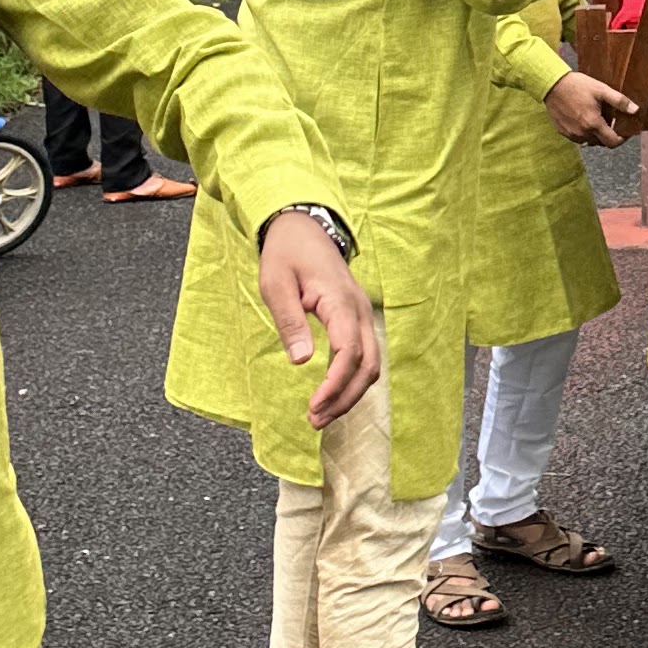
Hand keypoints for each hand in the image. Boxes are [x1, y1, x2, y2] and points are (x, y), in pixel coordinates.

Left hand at [255, 209, 379, 428]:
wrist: (303, 227)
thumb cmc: (286, 254)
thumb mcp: (276, 284)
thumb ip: (290, 322)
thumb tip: (301, 362)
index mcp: (339, 301)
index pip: (349, 351)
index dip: (335, 384)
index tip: (314, 405)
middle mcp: (359, 310)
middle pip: (368, 365)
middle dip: (345, 398)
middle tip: (315, 420)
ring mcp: (362, 314)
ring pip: (371, 364)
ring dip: (351, 393)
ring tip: (322, 415)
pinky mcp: (357, 319)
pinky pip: (365, 355)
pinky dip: (353, 379)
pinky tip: (333, 394)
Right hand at [546, 69, 638, 147]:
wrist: (552, 84)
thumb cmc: (577, 85)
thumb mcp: (601, 90)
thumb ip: (619, 101)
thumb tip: (635, 110)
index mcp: (593, 124)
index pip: (613, 142)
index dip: (622, 139)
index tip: (625, 131)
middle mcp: (582, 133)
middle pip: (602, 143)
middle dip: (609, 135)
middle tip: (611, 121)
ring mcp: (571, 134)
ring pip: (590, 142)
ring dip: (597, 134)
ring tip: (597, 118)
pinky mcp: (563, 132)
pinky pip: (579, 138)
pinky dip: (585, 133)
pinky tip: (584, 119)